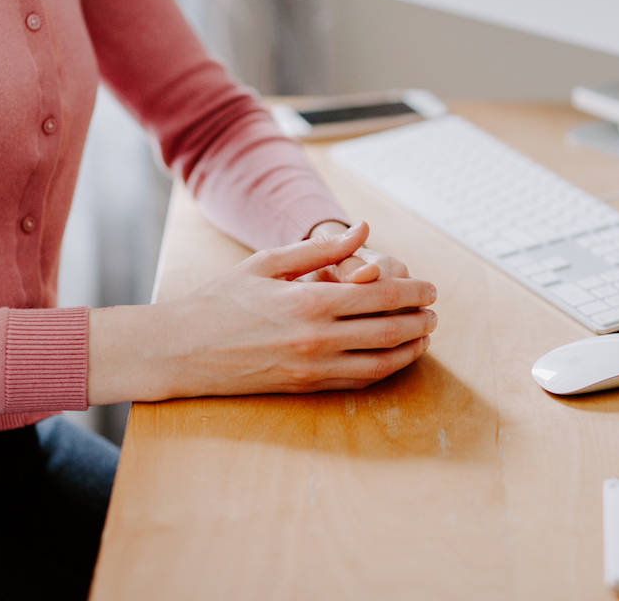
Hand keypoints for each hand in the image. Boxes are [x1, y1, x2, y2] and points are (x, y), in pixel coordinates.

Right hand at [87, 221, 437, 402]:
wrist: (183, 350)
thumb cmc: (223, 299)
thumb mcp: (269, 261)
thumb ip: (320, 248)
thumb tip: (363, 230)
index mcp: (311, 300)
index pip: (383, 296)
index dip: (415, 293)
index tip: (432, 288)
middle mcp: (318, 337)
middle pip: (390, 331)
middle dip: (421, 322)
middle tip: (436, 314)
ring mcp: (313, 367)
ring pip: (380, 363)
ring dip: (410, 350)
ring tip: (424, 338)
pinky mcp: (305, 387)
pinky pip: (357, 381)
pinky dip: (383, 370)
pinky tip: (393, 358)